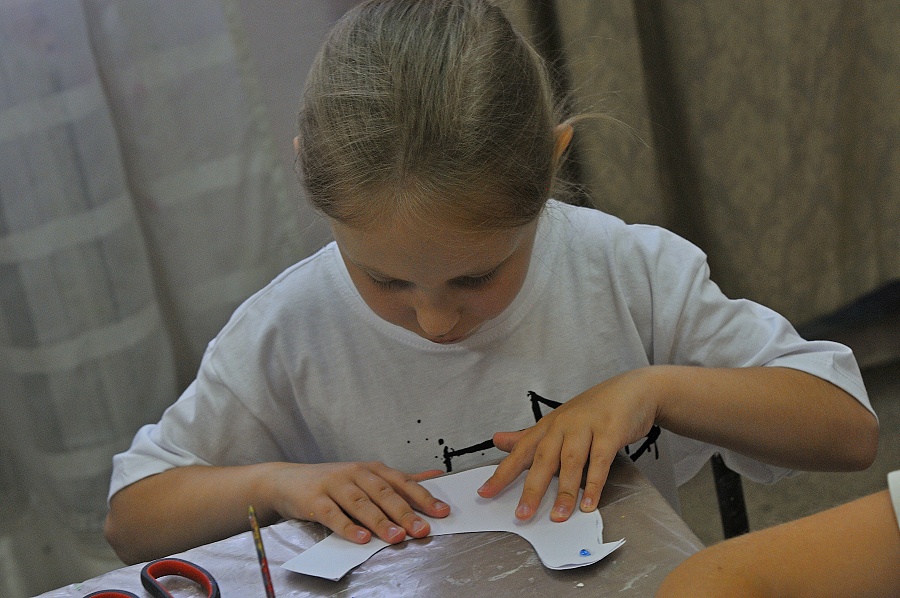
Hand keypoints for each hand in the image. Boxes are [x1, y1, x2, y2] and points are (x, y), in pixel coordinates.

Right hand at [269, 461, 449, 543]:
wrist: (288, 480)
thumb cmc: (332, 482)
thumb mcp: (366, 477)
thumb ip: (400, 480)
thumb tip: (434, 475)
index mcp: (372, 469)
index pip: (402, 482)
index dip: (423, 497)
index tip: (441, 512)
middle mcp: (356, 473)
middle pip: (384, 493)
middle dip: (405, 512)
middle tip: (421, 529)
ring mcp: (335, 485)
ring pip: (361, 504)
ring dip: (380, 521)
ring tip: (396, 537)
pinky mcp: (315, 500)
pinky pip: (334, 515)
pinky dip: (348, 527)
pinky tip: (362, 539)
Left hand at [477, 368, 660, 522]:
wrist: (632, 391)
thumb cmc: (593, 410)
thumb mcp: (557, 422)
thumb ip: (528, 436)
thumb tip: (497, 440)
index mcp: (548, 426)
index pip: (520, 451)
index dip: (502, 473)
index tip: (485, 493)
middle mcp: (563, 425)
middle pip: (543, 459)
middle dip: (532, 489)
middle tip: (522, 514)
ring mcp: (586, 427)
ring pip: (571, 462)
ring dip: (564, 491)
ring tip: (558, 516)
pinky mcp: (610, 432)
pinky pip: (600, 461)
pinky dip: (594, 484)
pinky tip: (589, 503)